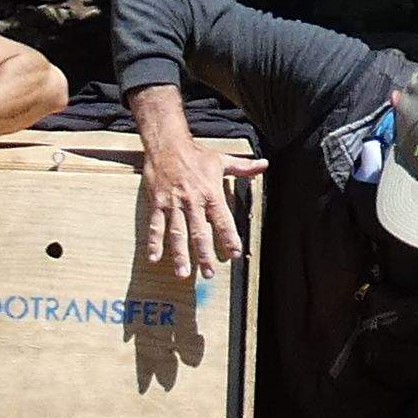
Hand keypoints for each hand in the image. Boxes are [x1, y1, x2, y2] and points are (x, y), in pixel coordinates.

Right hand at [136, 126, 255, 279]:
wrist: (167, 143)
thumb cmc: (195, 153)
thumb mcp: (221, 159)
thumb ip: (243, 167)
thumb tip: (264, 165)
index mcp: (210, 192)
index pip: (223, 220)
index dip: (229, 238)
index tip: (234, 254)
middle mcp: (193, 201)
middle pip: (199, 232)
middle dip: (204, 255)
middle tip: (208, 274)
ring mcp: (173, 203)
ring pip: (177, 233)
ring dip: (179, 254)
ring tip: (183, 273)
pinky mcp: (158, 203)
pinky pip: (156, 225)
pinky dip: (154, 242)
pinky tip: (154, 258)